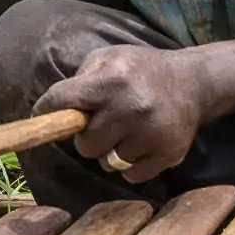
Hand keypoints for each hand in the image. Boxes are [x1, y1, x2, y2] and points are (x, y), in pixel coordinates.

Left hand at [34, 45, 211, 184]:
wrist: (194, 81)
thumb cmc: (140, 70)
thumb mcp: (108, 58)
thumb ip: (79, 80)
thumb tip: (51, 111)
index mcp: (112, 79)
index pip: (62, 101)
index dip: (46, 111)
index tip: (40, 116)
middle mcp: (131, 107)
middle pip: (85, 146)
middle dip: (87, 137)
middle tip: (100, 125)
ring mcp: (152, 133)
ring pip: (108, 163)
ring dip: (110, 152)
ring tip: (124, 132)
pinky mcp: (169, 153)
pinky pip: (132, 176)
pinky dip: (131, 166)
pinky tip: (140, 144)